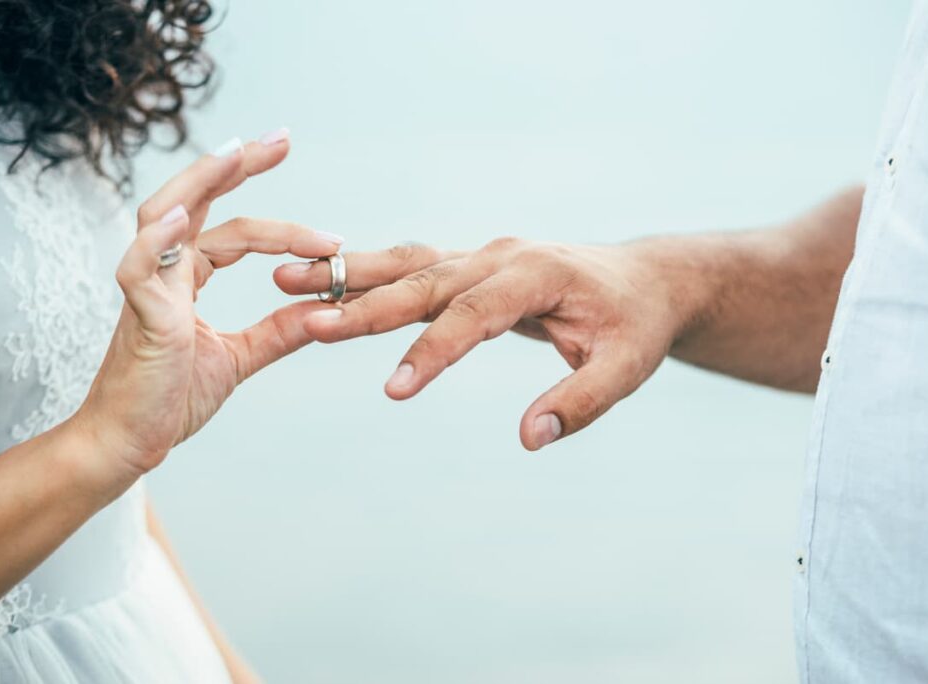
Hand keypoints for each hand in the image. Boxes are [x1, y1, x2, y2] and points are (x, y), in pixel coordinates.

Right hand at [74, 132, 342, 484]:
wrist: (127, 444)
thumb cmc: (168, 399)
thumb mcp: (238, 358)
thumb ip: (279, 333)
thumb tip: (326, 310)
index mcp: (186, 280)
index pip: (232, 230)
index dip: (279, 224)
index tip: (329, 232)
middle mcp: (165, 273)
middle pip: (196, 200)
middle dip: (236, 165)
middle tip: (281, 138)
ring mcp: (147, 290)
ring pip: (163, 216)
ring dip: (199, 182)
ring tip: (236, 152)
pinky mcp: (137, 316)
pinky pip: (138, 268)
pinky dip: (155, 240)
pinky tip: (181, 217)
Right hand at [274, 239, 695, 449]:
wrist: (642, 280)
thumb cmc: (634, 325)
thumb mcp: (625, 367)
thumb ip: (581, 402)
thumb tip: (529, 438)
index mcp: (538, 275)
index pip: (476, 314)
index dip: (434, 352)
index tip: (395, 391)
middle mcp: (500, 256)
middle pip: (424, 281)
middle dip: (365, 306)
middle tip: (308, 324)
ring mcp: (480, 256)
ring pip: (406, 264)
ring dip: (347, 274)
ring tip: (285, 279)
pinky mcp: (468, 265)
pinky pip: (410, 268)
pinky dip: (364, 275)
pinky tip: (320, 280)